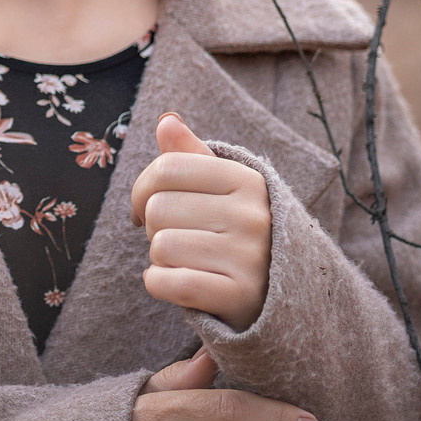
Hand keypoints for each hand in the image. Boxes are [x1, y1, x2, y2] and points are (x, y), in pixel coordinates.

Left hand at [130, 112, 271, 330]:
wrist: (278, 299)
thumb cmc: (236, 236)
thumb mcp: (222, 191)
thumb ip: (191, 156)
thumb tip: (166, 121)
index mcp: (247, 181)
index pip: (166, 168)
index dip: (142, 189)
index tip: (147, 207)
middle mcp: (253, 215)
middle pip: (159, 208)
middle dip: (155, 228)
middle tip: (180, 239)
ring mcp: (249, 257)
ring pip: (161, 246)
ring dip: (159, 259)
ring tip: (186, 261)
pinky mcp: (238, 296)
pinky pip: (168, 283)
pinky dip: (159, 284)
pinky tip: (176, 284)